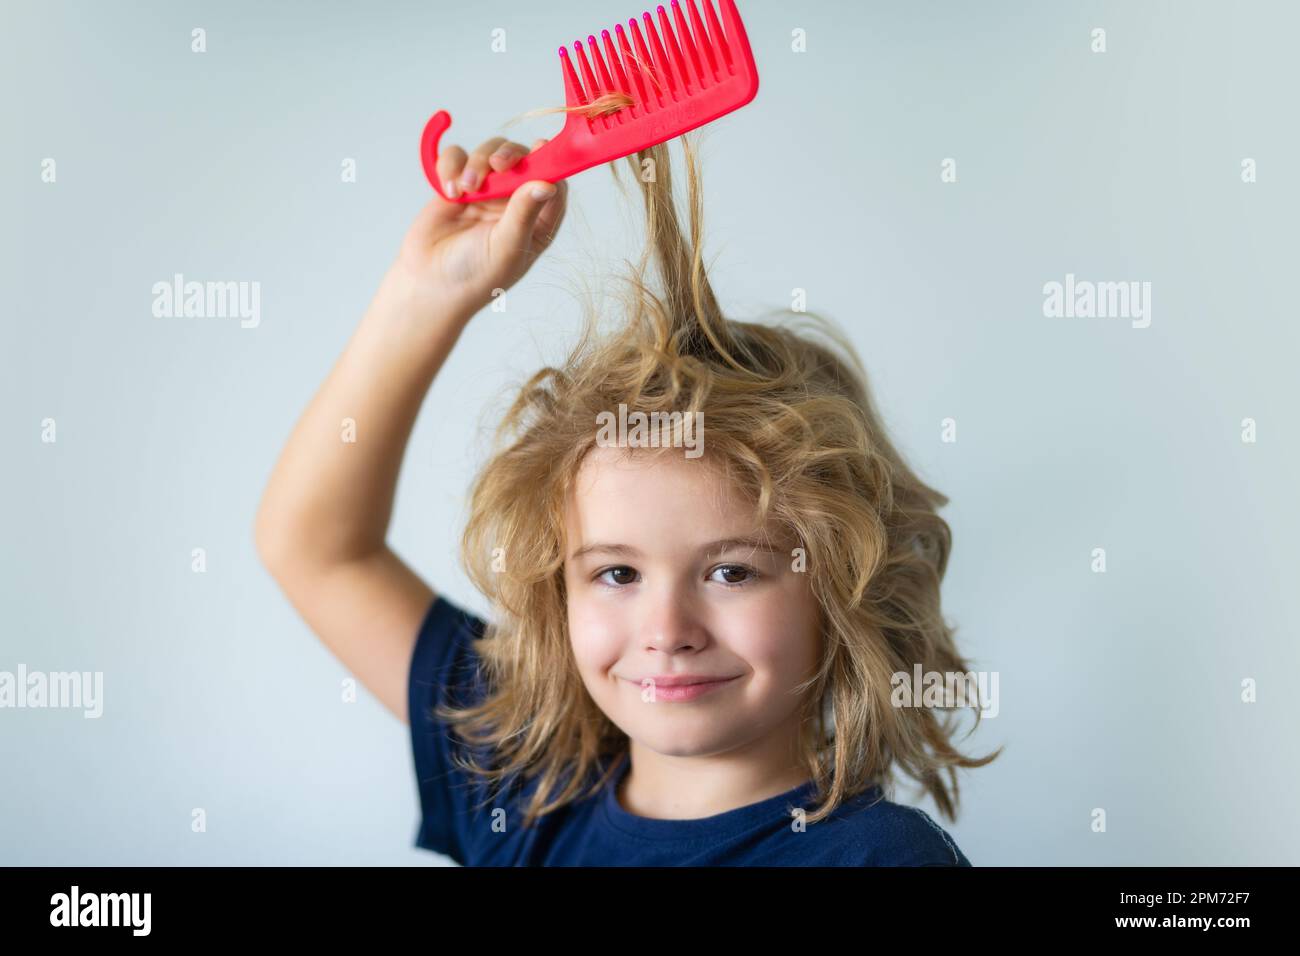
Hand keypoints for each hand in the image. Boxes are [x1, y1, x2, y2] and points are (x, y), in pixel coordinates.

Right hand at [394, 136, 568, 314]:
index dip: (550, 162)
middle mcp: (514, 202)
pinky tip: (450, 191)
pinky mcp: (457, 184)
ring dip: (477, 163)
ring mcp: (486, 191)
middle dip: (509, 154)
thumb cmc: (476, 275)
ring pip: (489, 152)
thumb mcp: (507, 247)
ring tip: (466, 190)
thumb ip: (524, 213)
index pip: (553, 182)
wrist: (429, 282)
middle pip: (521, 158)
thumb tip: (548, 184)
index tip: (540, 147)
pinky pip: (457, 157)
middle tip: (497, 165)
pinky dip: (451, 165)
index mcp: (537, 220)